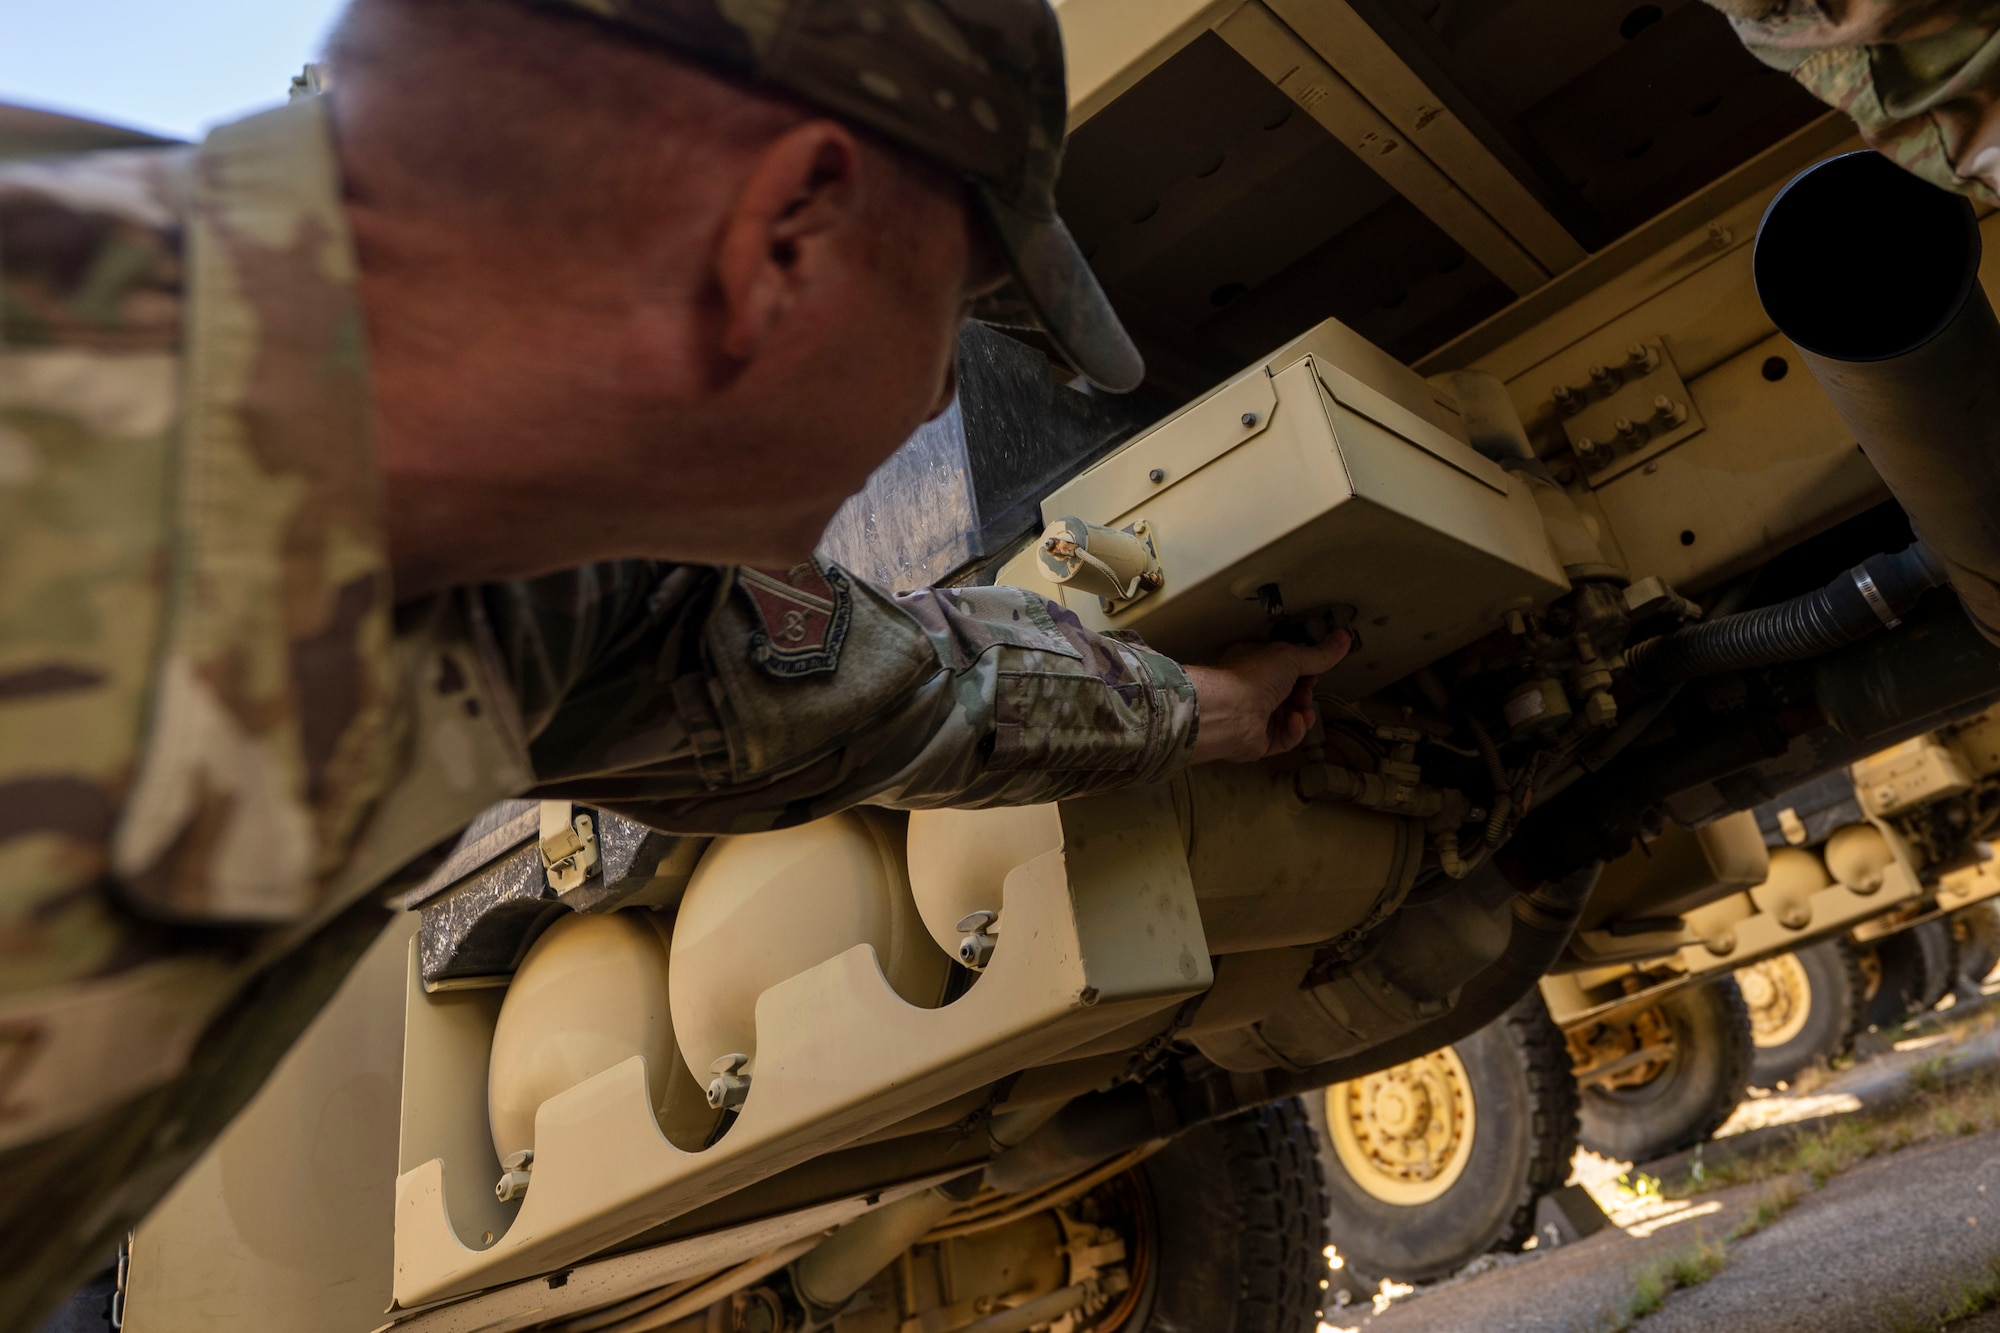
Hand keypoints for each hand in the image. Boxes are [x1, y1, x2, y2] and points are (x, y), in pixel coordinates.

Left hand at [1184, 633, 1351, 763]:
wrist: (1230, 711)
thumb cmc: (1249, 677)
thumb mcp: (1291, 657)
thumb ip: (1319, 654)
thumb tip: (1342, 639)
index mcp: (1256, 666)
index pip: (1285, 668)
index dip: (1303, 670)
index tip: (1315, 670)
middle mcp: (1254, 691)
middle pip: (1291, 694)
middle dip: (1304, 692)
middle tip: (1306, 688)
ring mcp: (1256, 717)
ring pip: (1292, 717)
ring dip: (1303, 711)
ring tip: (1301, 706)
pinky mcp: (1260, 741)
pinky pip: (1287, 738)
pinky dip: (1295, 730)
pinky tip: (1295, 720)